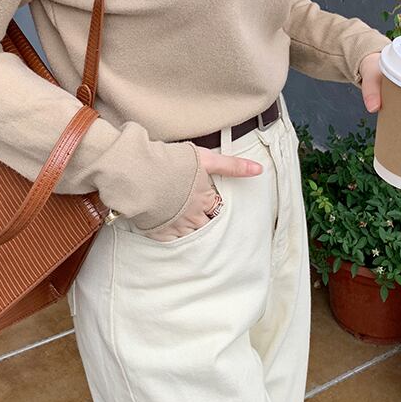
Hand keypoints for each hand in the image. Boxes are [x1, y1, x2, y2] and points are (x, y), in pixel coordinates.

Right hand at [137, 146, 262, 241]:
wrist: (141, 172)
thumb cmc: (172, 162)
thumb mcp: (206, 158)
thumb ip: (232, 165)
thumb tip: (258, 169)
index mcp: (205, 199)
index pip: (218, 210)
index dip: (216, 210)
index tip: (214, 210)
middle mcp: (193, 215)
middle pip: (206, 226)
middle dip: (206, 225)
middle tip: (205, 225)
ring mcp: (175, 225)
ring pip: (190, 236)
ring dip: (191, 233)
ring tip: (190, 231)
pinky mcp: (158, 231)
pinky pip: (170, 243)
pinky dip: (173, 240)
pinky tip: (172, 237)